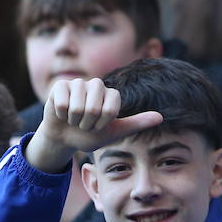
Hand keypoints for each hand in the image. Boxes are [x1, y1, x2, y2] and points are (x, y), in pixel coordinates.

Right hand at [26, 77, 162, 172]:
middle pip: (94, 107)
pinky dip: (61, 115)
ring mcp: (78, 83)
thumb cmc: (90, 135)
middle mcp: (96, 85)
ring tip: (73, 119)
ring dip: (74, 120)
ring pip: (77, 106)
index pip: (110, 111)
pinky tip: (62, 114)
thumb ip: (137, 123)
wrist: (65, 138)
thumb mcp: (115, 132)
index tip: (98, 126)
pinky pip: (62, 103)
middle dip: (87, 123)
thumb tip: (161, 117)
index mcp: (111, 94)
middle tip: (84, 124)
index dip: (101, 125)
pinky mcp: (60, 86)